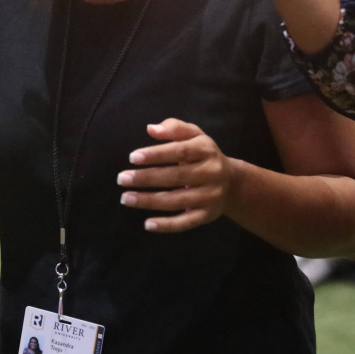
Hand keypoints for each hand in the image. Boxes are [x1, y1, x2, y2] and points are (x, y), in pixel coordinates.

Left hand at [117, 118, 235, 232]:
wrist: (232, 183)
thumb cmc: (203, 155)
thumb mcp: (194, 135)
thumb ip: (174, 128)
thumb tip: (151, 129)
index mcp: (206, 150)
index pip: (180, 151)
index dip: (156, 154)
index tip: (132, 157)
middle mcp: (211, 173)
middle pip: (176, 176)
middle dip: (146, 178)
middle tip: (122, 178)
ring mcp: (210, 196)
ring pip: (177, 200)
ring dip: (149, 201)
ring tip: (126, 198)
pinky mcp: (207, 215)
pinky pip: (185, 222)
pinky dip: (166, 225)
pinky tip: (147, 224)